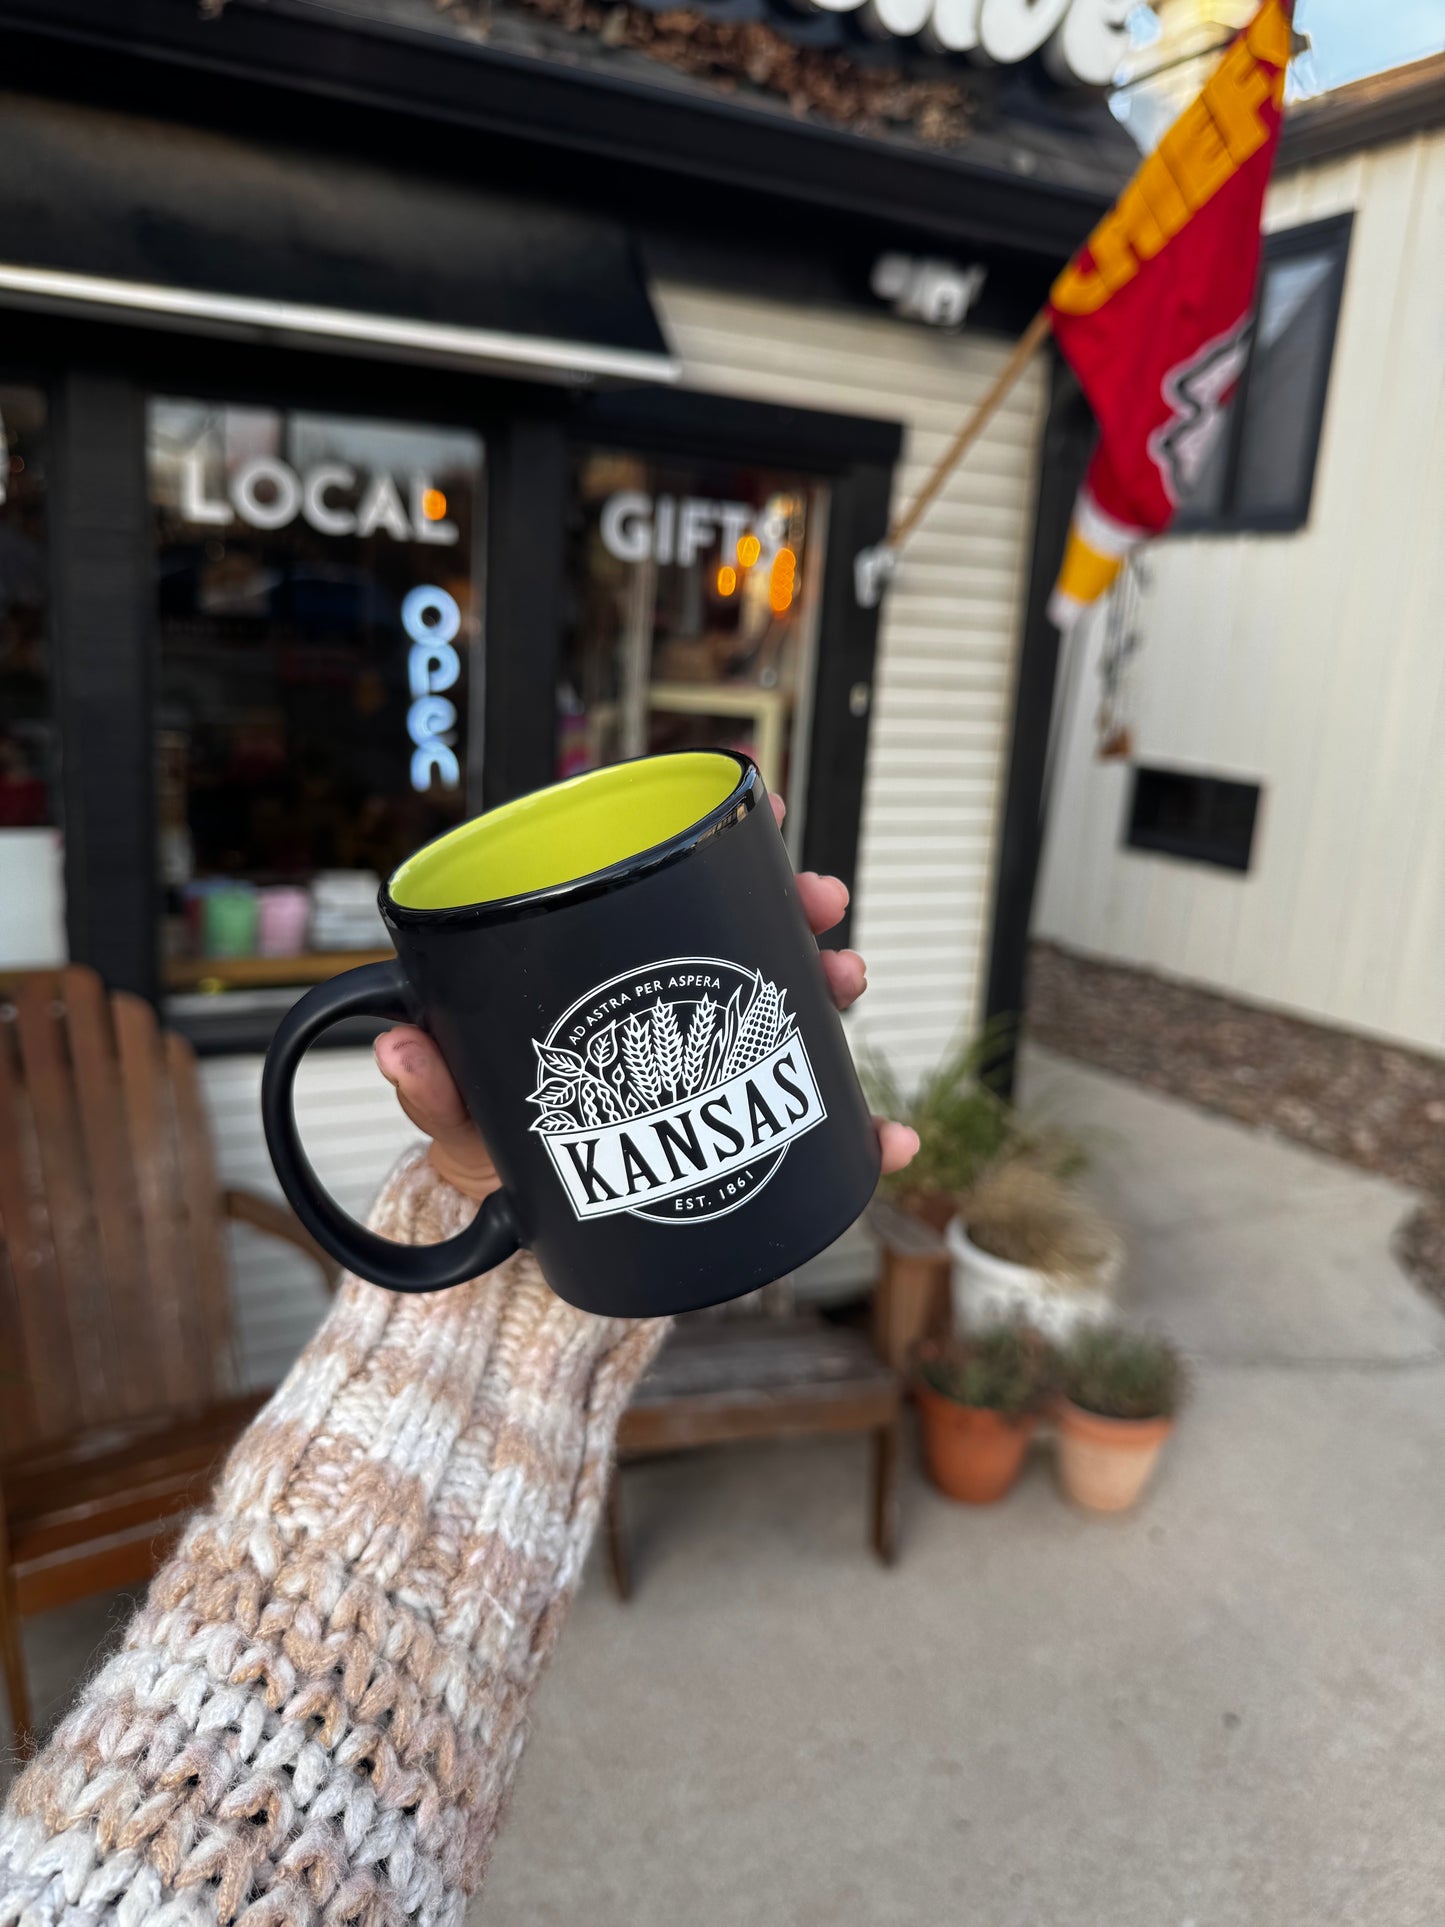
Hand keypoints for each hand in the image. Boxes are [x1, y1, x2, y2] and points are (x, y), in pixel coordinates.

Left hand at [374, 793, 919, 1200]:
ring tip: (850, 982)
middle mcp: (668, 1009)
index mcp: (605, 979)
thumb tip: (397, 1048)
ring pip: (789, 1011)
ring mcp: (710, 1069)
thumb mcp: (462, 1124)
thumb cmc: (493, 1159)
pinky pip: (811, 1124)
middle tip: (824, 910)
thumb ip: (434, 1091)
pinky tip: (888, 1138)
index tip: (767, 812)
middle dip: (799, 915)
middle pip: (747, 939)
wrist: (529, 1248)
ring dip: (834, 990)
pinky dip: (859, 1132)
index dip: (718, 845)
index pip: (661, 890)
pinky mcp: (738, 1132)